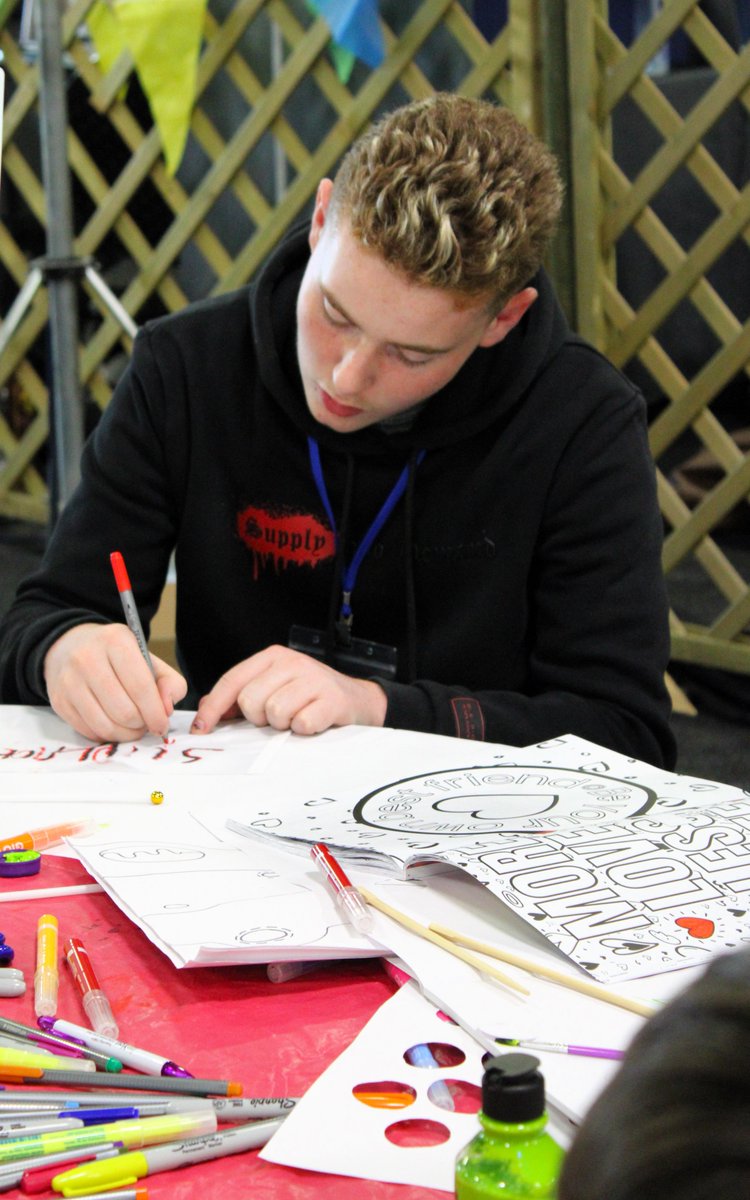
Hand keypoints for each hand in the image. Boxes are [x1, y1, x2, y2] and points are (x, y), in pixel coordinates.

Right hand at [44, 622, 187, 742]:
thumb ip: (170, 682)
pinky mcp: (58, 700)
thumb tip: (166, 710)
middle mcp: (87, 658)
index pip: (141, 687)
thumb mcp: (147, 659)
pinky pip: (89, 731)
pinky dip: (106, 735)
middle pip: (124, 711)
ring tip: (132, 727)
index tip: (162, 726)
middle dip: (140, 725)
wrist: (71, 646)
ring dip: (125, 734)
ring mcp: (69, 680)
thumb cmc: (117, 657)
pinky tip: (113, 725)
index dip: (155, 713)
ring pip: (105, 726)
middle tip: (145, 723)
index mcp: (115, 641)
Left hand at [190, 644, 387, 735]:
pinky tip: (313, 722)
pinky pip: (301, 724)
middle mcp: (292, 662)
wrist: (359, 700)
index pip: (232, 681)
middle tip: (277, 718)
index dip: (213, 707)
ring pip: (274, 713)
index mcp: (273, 657)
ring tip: (297, 718)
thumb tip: (207, 712)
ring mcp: (313, 679)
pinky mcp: (331, 699)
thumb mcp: (275, 687)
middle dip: (258, 718)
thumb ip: (242, 696)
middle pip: (250, 701)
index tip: (202, 729)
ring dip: (283, 725)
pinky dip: (304, 730)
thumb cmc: (311, 697)